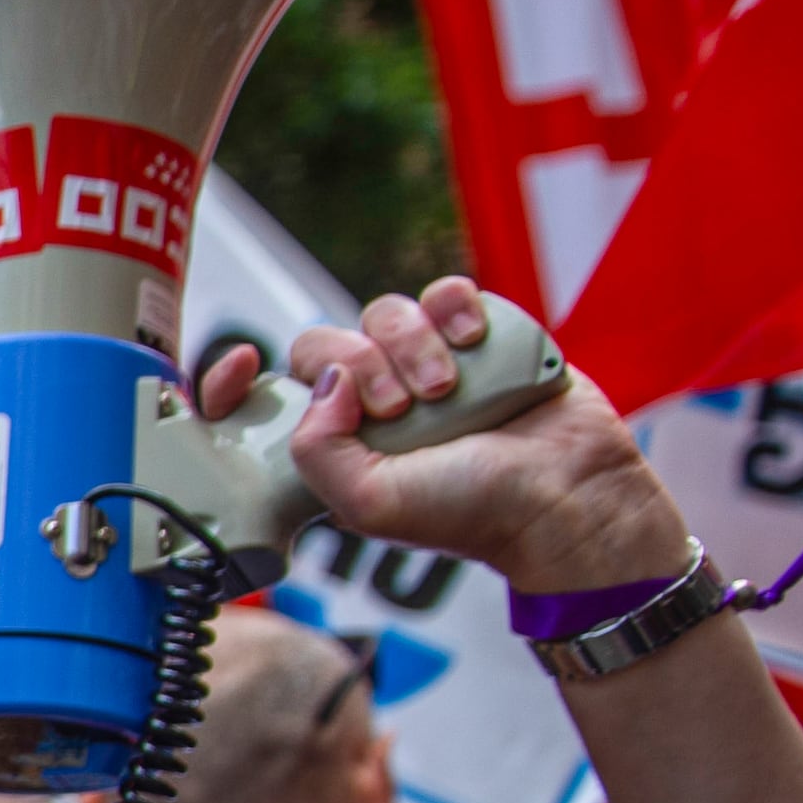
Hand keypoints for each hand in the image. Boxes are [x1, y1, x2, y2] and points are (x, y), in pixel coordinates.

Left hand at [193, 278, 686, 598]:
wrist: (567, 494)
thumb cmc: (474, 511)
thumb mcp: (369, 503)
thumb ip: (319, 451)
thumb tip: (327, 381)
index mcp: (337, 440)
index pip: (266, 394)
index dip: (234, 376)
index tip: (238, 363)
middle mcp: (375, 399)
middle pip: (328, 340)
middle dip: (361, 365)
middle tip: (402, 408)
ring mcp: (427, 363)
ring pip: (385, 313)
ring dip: (413, 345)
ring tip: (449, 391)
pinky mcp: (480, 335)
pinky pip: (445, 292)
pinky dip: (456, 308)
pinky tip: (476, 343)